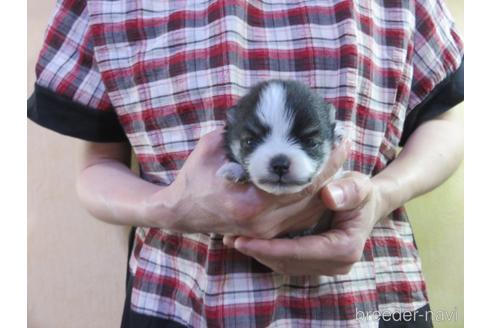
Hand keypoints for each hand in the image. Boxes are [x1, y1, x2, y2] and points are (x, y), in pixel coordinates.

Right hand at [146, 128, 349, 237]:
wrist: (181, 212)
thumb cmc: (195, 178)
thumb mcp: (212, 147)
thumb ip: (241, 134)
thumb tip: (266, 115)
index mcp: (251, 201)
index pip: (301, 181)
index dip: (325, 159)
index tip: (338, 138)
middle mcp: (264, 222)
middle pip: (313, 196)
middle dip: (332, 168)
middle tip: (344, 144)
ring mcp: (267, 231)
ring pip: (311, 210)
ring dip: (328, 184)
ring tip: (339, 159)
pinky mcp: (268, 233)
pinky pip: (301, 218)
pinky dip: (315, 199)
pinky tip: (322, 179)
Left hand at [227, 172, 386, 274]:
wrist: (364, 203)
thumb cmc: (359, 191)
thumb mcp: (358, 184)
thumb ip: (348, 190)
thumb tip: (329, 196)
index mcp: (345, 248)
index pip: (301, 252)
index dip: (270, 248)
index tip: (244, 240)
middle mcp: (336, 264)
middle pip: (289, 263)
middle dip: (258, 252)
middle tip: (229, 238)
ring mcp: (324, 266)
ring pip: (284, 265)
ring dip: (258, 253)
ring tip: (231, 238)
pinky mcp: (314, 263)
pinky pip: (285, 261)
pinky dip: (265, 251)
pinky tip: (246, 239)